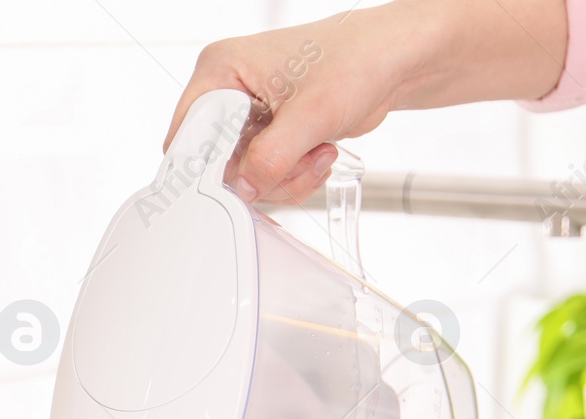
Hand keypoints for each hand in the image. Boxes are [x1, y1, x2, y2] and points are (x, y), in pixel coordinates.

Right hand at [165, 0, 567, 203]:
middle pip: (217, 162)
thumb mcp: (312, 113)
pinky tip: (319, 152)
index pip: (189, 132)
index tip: (240, 184)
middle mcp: (228, 90)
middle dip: (262, 174)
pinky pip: (267, 175)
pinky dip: (294, 177)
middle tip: (298, 161)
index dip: (210, 166)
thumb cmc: (358, 60)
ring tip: (318, 151)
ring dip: (285, 178)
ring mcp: (249, 115)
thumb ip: (271, 157)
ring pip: (245, 176)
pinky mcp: (270, 134)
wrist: (395, 62)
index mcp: (220, 69)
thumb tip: (242, 190)